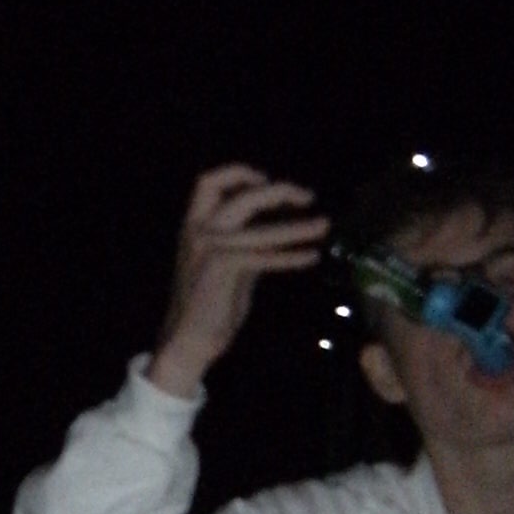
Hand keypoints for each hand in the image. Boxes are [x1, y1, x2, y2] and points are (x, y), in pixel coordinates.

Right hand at [146, 165, 330, 398]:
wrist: (189, 340)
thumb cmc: (208, 305)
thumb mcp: (227, 263)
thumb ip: (245, 242)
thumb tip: (276, 227)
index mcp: (194, 224)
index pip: (210, 182)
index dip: (240, 173)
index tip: (267, 179)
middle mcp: (199, 230)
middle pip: (244, 196)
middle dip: (281, 191)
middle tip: (308, 197)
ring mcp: (210, 249)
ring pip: (263, 229)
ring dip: (299, 227)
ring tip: (324, 225)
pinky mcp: (224, 269)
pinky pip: (266, 257)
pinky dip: (291, 256)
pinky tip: (312, 257)